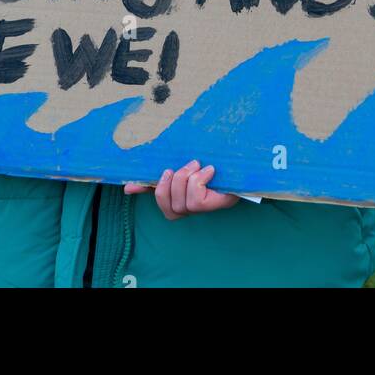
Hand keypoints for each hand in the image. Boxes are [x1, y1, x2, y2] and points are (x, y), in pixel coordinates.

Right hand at [124, 159, 239, 219]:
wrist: (244, 165)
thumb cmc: (214, 165)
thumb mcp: (187, 166)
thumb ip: (164, 172)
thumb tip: (129, 186)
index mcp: (179, 195)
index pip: (158, 199)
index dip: (143, 192)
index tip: (130, 185)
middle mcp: (188, 208)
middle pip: (167, 205)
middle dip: (172, 183)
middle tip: (183, 165)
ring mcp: (201, 209)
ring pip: (182, 203)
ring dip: (187, 179)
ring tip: (198, 165)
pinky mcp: (214, 206)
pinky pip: (196, 201)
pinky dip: (199, 181)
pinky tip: (209, 171)